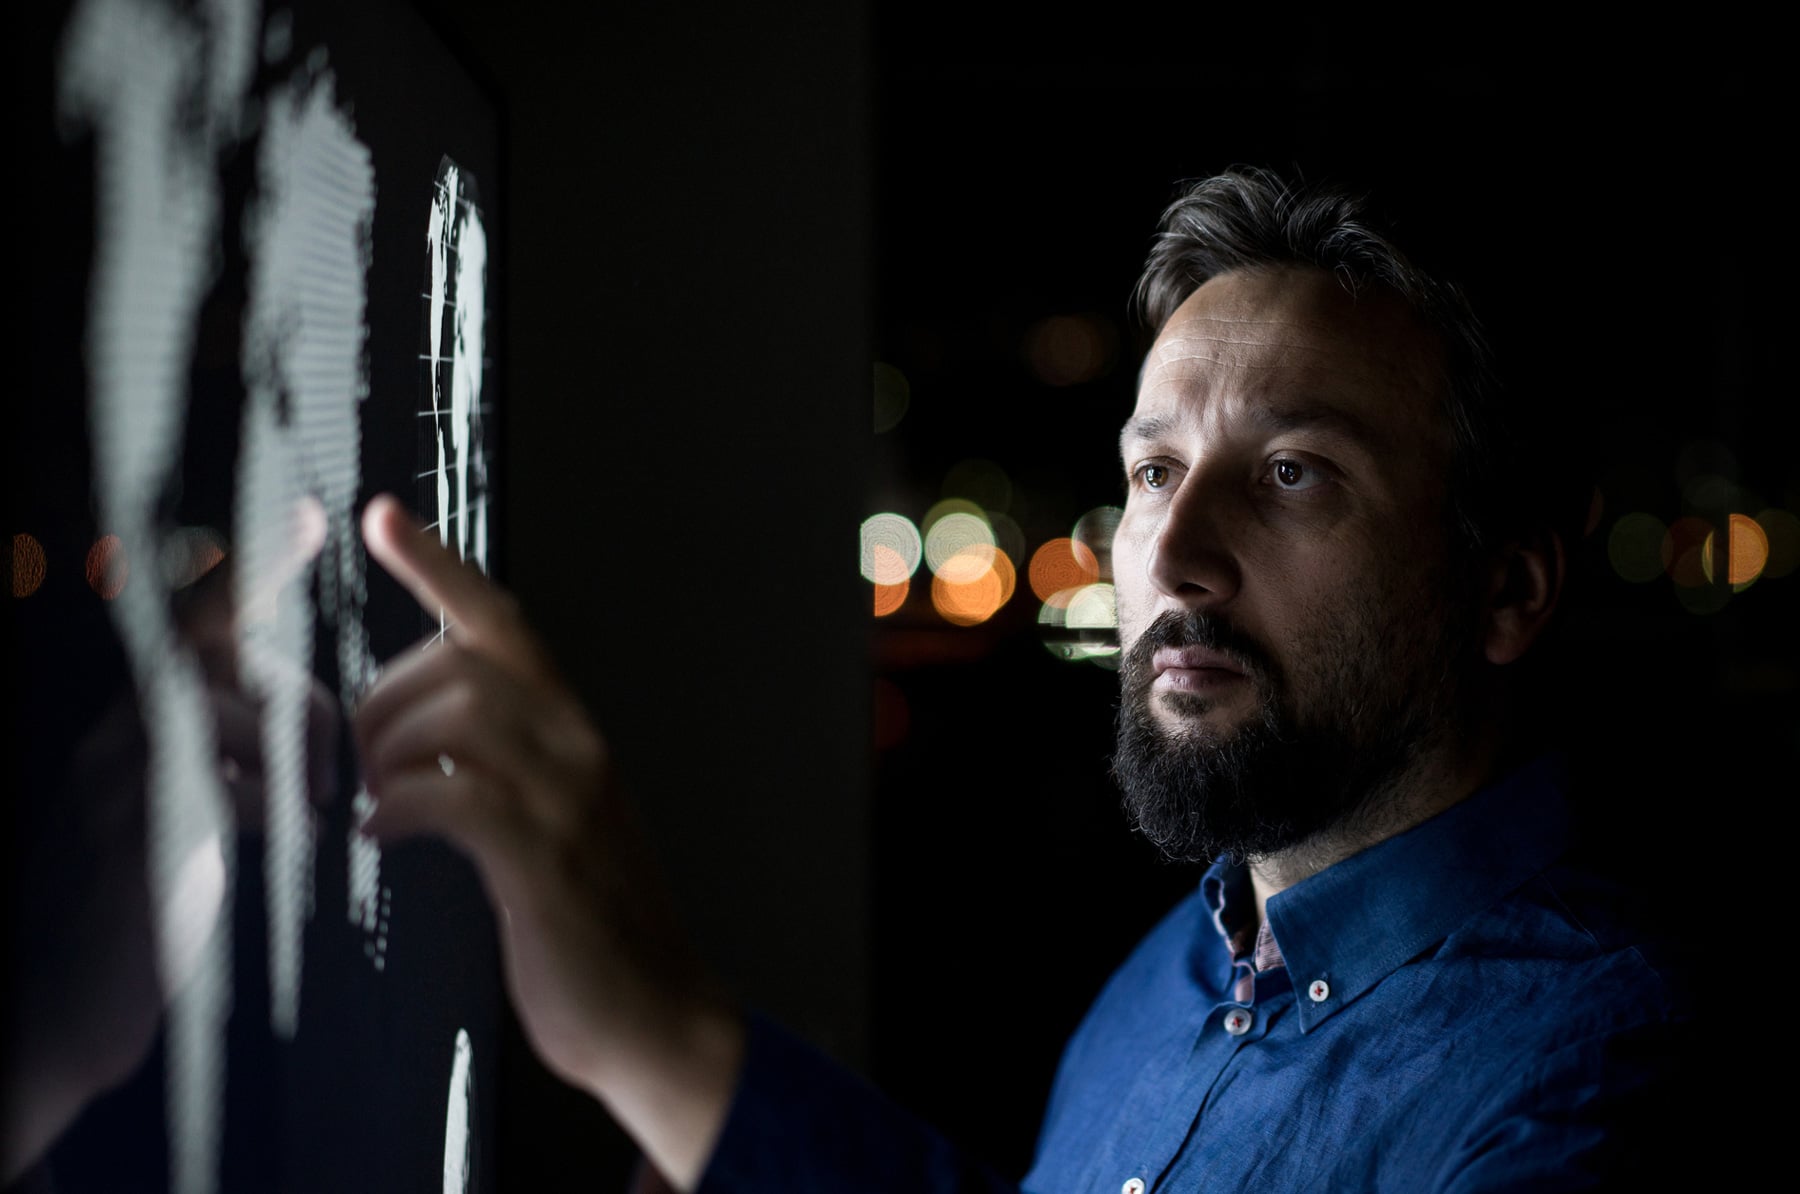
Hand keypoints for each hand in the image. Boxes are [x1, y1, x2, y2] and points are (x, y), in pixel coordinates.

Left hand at [354, 495, 742, 1191]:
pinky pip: (457, 795)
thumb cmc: (588, 919)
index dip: (438, 565)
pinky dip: (401, 804)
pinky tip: (383, 833)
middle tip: (362, 764)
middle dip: (382, 702)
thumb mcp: (553, 820)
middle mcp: (578, 747)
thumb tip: (425, 739)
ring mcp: (567, 802)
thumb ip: (508, 766)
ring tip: (374, 799)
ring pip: (458, 714)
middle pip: (460, 664)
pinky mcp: (544, 863)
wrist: (655, 1011)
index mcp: (575, 731)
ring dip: (388, 751)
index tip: (380, 517)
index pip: (505, 623)